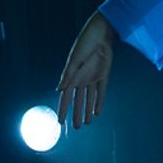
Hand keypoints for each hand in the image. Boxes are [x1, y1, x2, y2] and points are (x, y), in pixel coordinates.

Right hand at [55, 13, 118, 135]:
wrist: (101, 34)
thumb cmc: (85, 44)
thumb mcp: (75, 60)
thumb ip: (68, 75)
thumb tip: (59, 90)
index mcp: (72, 76)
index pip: (66, 97)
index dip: (63, 109)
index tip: (60, 121)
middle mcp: (81, 79)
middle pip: (78, 101)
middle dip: (76, 113)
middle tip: (75, 128)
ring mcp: (92, 78)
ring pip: (89, 99)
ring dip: (87, 110)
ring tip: (85, 123)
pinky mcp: (103, 75)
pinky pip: (101, 92)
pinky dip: (99, 102)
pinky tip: (97, 112)